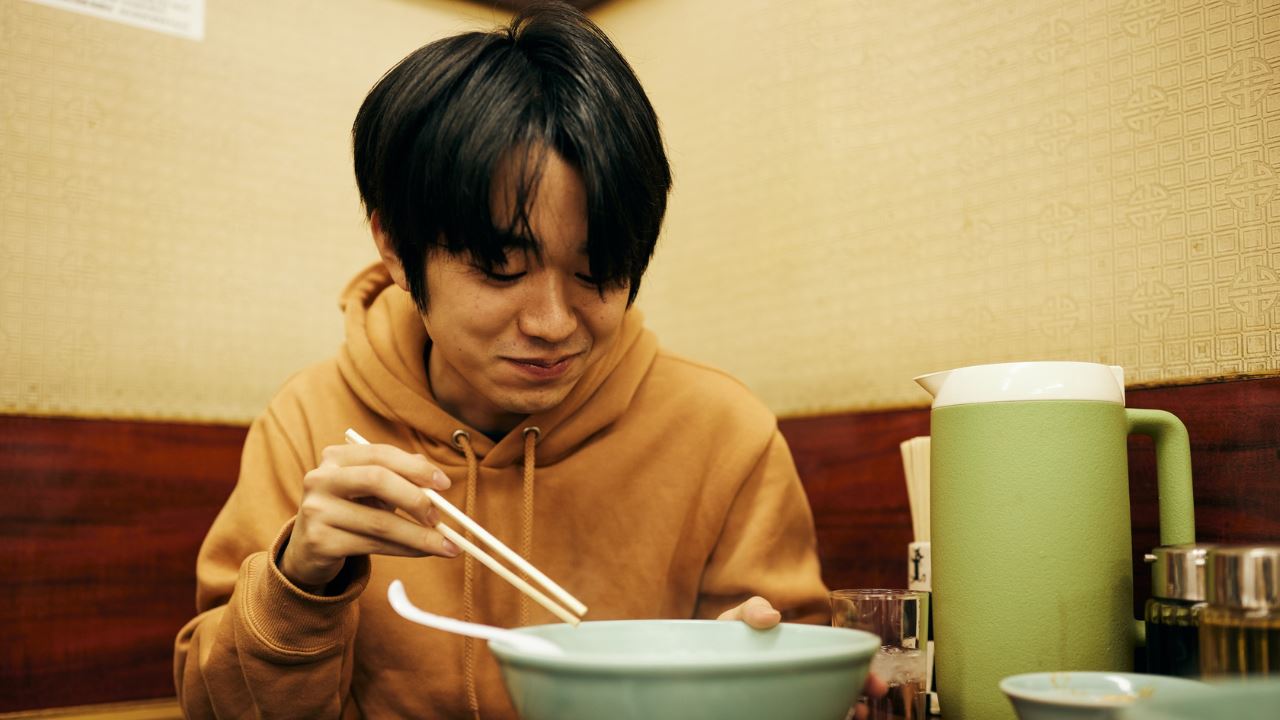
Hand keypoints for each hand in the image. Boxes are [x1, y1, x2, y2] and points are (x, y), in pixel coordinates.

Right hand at [279, 443, 458, 591]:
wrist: (308, 549)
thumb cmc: (349, 511)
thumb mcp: (371, 490)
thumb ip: (401, 477)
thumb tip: (437, 481)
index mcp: (335, 458)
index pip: (381, 455)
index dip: (416, 468)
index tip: (445, 484)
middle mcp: (320, 479)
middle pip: (377, 480)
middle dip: (416, 498)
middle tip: (441, 517)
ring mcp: (316, 511)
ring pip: (379, 522)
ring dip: (420, 536)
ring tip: (446, 544)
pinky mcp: (319, 542)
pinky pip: (373, 546)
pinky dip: (405, 550)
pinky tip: (423, 552)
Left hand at [717, 597, 888, 718]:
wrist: (693, 660)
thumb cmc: (722, 637)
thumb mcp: (735, 618)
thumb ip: (750, 610)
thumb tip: (773, 616)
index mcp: (797, 655)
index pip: (836, 663)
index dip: (859, 671)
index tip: (870, 679)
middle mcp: (798, 679)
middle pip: (838, 687)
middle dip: (858, 693)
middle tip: (867, 702)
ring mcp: (787, 697)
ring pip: (825, 706)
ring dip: (842, 710)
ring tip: (854, 715)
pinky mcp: (774, 708)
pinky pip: (803, 712)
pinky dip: (819, 714)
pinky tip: (828, 717)